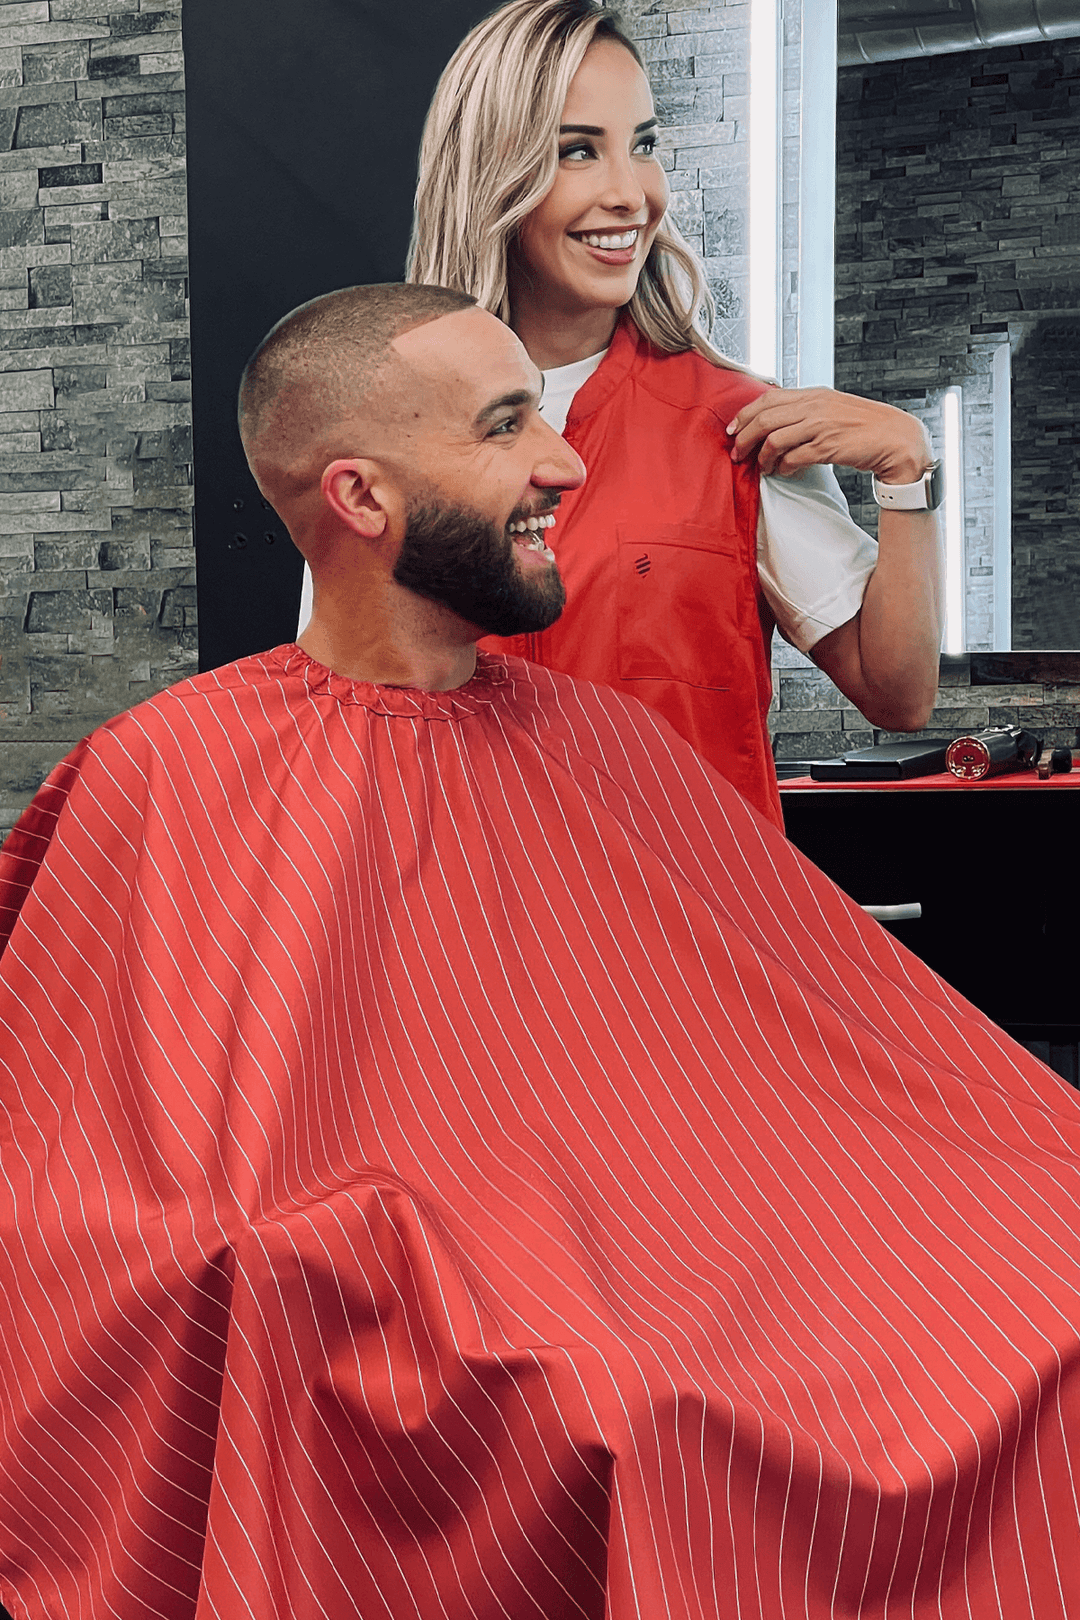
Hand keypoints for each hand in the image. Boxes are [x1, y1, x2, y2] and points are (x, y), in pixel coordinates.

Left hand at [726, 386, 933, 483]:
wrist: (897, 439)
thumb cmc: (864, 428)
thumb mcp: (832, 409)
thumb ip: (806, 411)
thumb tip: (777, 423)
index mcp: (814, 394)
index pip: (768, 399)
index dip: (745, 415)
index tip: (733, 430)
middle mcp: (815, 406)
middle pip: (765, 418)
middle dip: (744, 438)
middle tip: (738, 454)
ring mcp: (821, 425)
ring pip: (774, 439)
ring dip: (762, 457)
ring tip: (762, 468)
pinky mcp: (828, 446)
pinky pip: (793, 458)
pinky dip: (783, 468)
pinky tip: (784, 472)